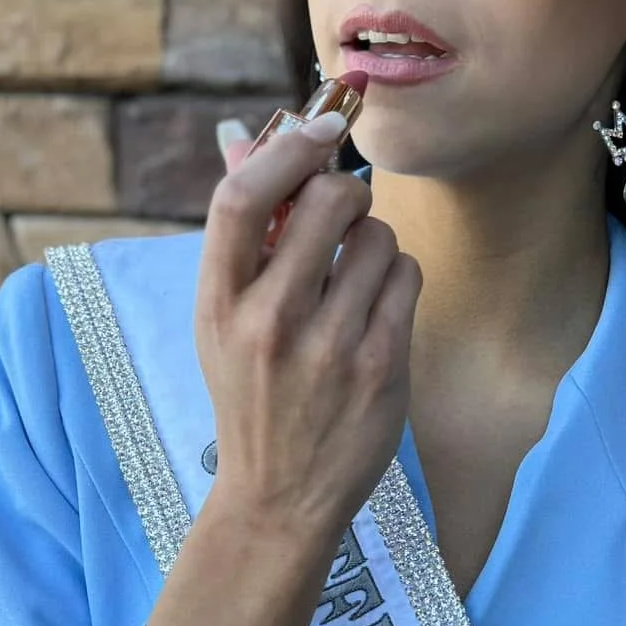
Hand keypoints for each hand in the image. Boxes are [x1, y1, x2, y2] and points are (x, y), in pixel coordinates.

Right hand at [195, 119, 421, 552]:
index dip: (284, 150)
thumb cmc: (252, 394)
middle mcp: (269, 322)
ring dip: (374, 245)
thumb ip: (241, 231)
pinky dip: (397, 281)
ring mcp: (329, 347)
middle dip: (346, 194)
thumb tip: (248, 136)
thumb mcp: (223, 318)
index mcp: (218, 304)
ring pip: (379, 237)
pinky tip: (376, 314)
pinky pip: (407, 276)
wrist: (279, 497)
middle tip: (342, 219)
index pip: (239, 200)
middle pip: (329, 201)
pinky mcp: (381, 367)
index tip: (317, 128)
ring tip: (354, 283)